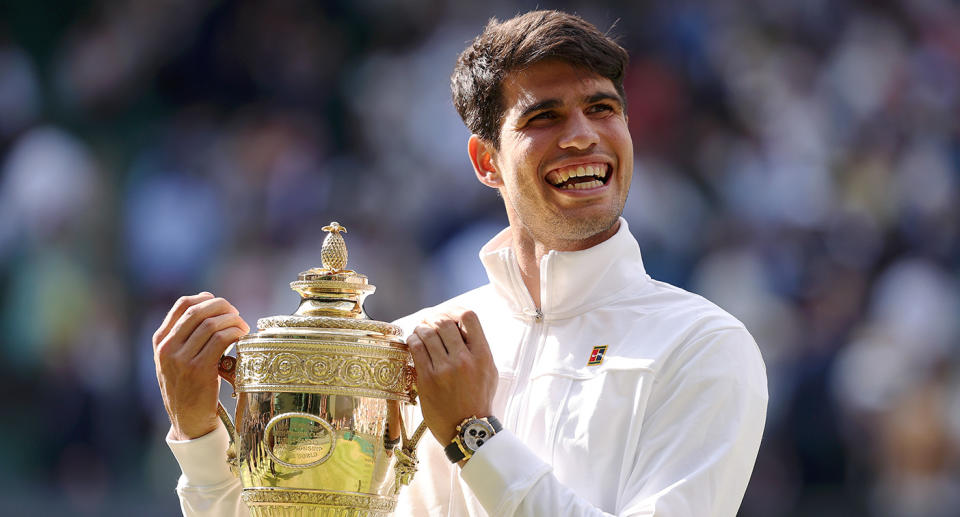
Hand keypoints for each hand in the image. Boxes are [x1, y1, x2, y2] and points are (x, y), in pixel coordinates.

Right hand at [153, 292, 249, 439]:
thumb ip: (185, 337)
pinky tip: (242, 337)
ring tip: (242, 328)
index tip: (221, 305)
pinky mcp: (199, 370)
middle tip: (237, 315)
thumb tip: (211, 308)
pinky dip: (235, 333)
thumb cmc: (188, 388)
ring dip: (233, 321)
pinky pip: (221, 339)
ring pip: (212, 324)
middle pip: (199, 311)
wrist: (188, 423)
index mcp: (160, 341)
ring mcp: (181, 359)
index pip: (182, 305)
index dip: (206, 299)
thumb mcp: (176, 361)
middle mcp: (167, 348)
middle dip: (223, 307)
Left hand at [407, 309, 497, 445]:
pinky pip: (416, 348)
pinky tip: (414, 342)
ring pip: (428, 332)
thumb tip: (462, 328)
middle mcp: (464, 359)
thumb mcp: (489, 371)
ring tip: (420, 331)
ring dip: (421, 328)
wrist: (467, 429)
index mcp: (483, 355)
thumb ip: (478, 349)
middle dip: (435, 318)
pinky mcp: (428, 379)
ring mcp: (445, 369)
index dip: (456, 312)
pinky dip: (413, 340)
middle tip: (430, 322)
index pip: (469, 317)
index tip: (450, 317)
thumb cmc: (478, 400)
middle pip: (445, 322)